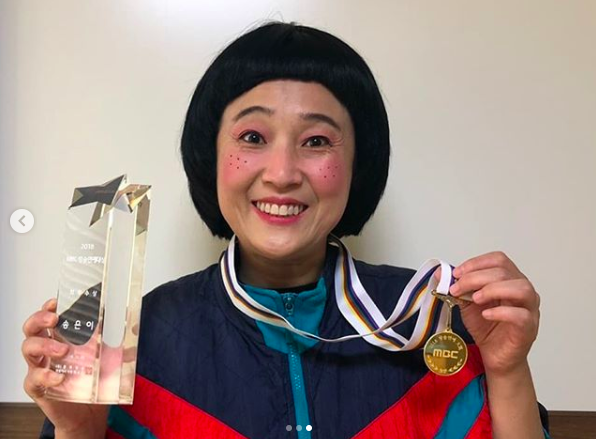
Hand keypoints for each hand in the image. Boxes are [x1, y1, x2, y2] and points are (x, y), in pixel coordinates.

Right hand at [22, 298, 108, 437]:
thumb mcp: (109, 358)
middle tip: (54, 319)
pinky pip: (34, 378)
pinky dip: (46, 376)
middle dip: (39, 320)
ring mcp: (40, 367)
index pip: (48, 318)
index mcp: (60, 339)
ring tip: (63, 350)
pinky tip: (60, 377)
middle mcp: (46, 350)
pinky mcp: (38, 387)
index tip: (56, 301)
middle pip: (32, 329)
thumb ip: (119, 341)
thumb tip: (134, 324)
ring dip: (45, 346)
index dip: (48, 308)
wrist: (87, 412)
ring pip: (29, 349)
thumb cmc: (93, 381)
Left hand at [447, 252, 540, 375]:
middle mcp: (523, 290)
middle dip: (476, 277)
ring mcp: (529, 309)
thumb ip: (458, 288)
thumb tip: (440, 274)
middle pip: (505, 272)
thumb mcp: (467, 303)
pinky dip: (501, 312)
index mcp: (509, 279)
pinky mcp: (528, 328)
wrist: (494, 355)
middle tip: (457, 288)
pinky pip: (521, 315)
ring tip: (475, 299)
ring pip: (521, 288)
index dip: (476, 263)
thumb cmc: (485, 326)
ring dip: (493, 289)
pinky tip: (485, 315)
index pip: (498, 260)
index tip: (456, 274)